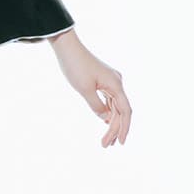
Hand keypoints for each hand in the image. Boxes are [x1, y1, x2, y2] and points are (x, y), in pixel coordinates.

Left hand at [49, 29, 131, 145]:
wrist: (68, 48)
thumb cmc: (75, 67)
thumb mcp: (84, 90)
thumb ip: (97, 106)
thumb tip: (105, 118)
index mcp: (116, 85)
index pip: (125, 111)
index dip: (124, 128)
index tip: (120, 142)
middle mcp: (117, 83)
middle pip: (121, 110)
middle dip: (115, 129)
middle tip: (106, 145)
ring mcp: (111, 81)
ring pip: (115, 106)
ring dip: (111, 123)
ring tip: (106, 139)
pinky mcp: (104, 81)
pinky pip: (110, 100)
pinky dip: (108, 112)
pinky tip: (105, 122)